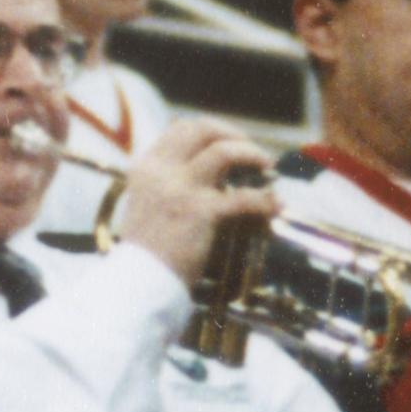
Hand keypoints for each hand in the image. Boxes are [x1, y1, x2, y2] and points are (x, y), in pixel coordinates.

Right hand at [114, 118, 276, 287]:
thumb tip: (202, 180)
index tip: (230, 143)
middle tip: (252, 153)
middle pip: (203, 129)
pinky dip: (264, 199)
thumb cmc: (144, 254)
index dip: (213, 131)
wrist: (136, 283)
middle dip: (234, 135)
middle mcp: (161, 171)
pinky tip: (274, 206)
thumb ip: (164, 187)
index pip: (181, 129)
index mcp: (146, 168)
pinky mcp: (200, 212)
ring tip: (267, 168)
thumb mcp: (144, 207)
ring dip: (252, 154)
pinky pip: (242, 197)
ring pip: (224, 151)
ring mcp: (180, 189)